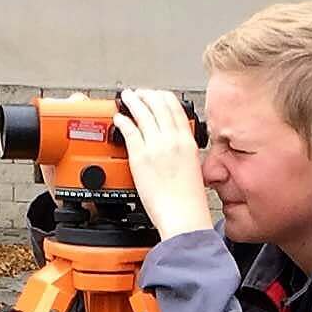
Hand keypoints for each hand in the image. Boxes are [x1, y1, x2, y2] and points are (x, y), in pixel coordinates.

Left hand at [113, 87, 217, 241]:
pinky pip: (129, 131)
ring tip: (125, 98)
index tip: (155, 95)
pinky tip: (118, 119)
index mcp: (187, 141)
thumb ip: (184, 152)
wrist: (183, 217)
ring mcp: (156, 147)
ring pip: (142, 113)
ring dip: (132, 101)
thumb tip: (177, 146)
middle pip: (157, 105)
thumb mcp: (193, 167)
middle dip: (145, 95)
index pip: (174, 108)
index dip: (162, 97)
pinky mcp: (140, 157)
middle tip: (137, 94)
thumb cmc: (189, 201)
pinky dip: (122, 120)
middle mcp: (172, 140)